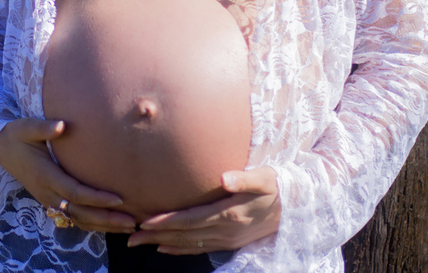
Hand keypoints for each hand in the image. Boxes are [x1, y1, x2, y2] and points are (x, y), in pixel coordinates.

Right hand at [0, 117, 136, 232]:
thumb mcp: (26, 127)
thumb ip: (43, 127)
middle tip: (132, 222)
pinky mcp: (52, 201)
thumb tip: (61, 125)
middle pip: (80, 212)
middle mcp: (47, 192)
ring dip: (103, 225)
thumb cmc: (17, 135)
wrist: (1, 149)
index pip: (74, 192)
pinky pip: (74, 217)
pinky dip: (94, 224)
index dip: (96, 198)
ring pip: (78, 219)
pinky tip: (111, 225)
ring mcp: (49, 199)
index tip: (118, 199)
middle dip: (106, 219)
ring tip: (129, 227)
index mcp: (45, 175)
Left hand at [127, 167, 279, 253]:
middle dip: (156, 236)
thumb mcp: (264, 178)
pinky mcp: (230, 242)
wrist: (296, 207)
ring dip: (164, 244)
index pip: (190, 220)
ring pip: (189, 244)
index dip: (167, 222)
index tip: (145, 222)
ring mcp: (227, 240)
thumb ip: (244, 178)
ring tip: (141, 243)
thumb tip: (225, 178)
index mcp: (229, 214)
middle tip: (131, 237)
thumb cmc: (277, 186)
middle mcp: (226, 231)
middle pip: (184, 235)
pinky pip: (200, 249)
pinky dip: (181, 249)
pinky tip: (165, 249)